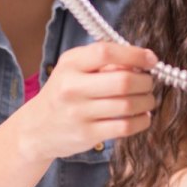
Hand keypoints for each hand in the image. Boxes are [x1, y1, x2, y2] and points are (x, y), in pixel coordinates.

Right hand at [22, 42, 157, 159]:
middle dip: (145, 81)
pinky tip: (142, 116)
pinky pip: (125, 127)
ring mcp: (79, 113)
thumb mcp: (73, 68)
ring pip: (128, 105)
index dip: (135, 54)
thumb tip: (141, 62)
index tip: (151, 59)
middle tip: (149, 82)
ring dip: (147, 101)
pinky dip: (142, 121)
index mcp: (70, 64)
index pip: (106, 52)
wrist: (36, 129)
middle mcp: (72, 87)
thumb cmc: (63, 92)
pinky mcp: (87, 135)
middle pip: (123, 81)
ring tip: (147, 99)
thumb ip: (103, 61)